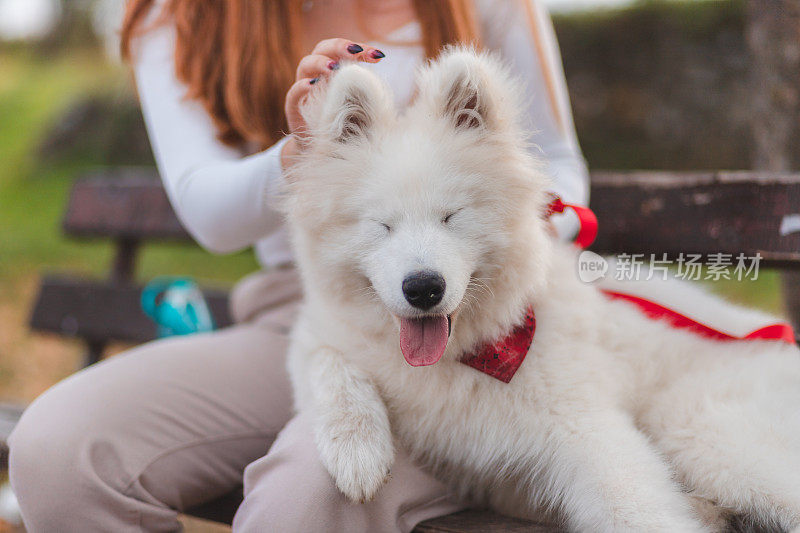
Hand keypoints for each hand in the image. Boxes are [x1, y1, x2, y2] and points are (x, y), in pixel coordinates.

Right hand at [281, 38, 384, 167]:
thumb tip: (418, 79)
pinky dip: (300, 88)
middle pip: (320, 50)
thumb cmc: (343, 129)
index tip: (378, 55)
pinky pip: (292, 97)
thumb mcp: (363, 108)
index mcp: (331, 73)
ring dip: (319, 64)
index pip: (340, 50)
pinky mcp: (294, 116)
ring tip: (334, 68)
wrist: (317, 157)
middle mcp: (315, 79)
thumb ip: (376, 91)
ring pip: (304, 66)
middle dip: (337, 48)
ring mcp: (303, 95)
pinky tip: (312, 85)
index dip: (357, 49)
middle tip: (354, 51)